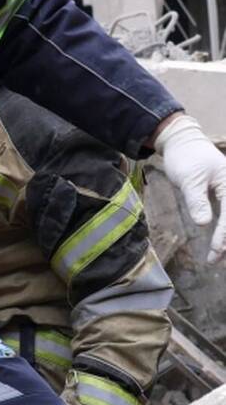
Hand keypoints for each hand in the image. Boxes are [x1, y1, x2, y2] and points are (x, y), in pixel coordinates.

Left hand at [158, 113, 225, 259]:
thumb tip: (204, 224)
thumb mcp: (188, 179)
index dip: (224, 235)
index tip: (217, 251)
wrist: (183, 143)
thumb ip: (196, 201)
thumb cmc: (185, 158)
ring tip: (218, 259)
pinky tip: (221, 246)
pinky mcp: (225, 196)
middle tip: (217, 261)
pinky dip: (225, 231)